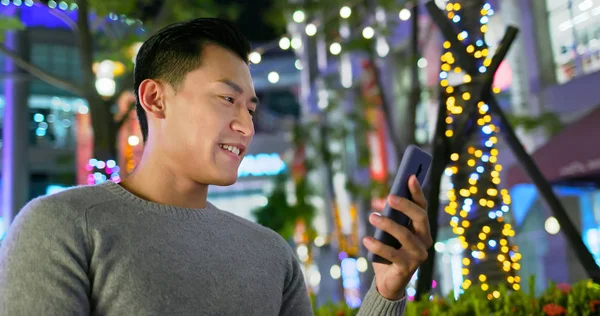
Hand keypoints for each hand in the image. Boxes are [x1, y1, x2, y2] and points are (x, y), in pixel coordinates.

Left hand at [362, 175, 432, 299]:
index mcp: (422, 228)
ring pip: (405, 235)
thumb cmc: (389, 250)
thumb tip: (384, 201)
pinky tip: (366, 239)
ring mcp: (418, 255)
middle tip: (389, 197)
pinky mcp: (407, 268)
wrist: (388, 280)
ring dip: (387, 224)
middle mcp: (424, 240)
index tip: (410, 176)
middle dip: (405, 205)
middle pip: (420, 218)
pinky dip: (378, 245)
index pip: (422, 206)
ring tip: (372, 216)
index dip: (417, 191)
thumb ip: (391, 217)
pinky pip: (392, 254)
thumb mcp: (389, 231)